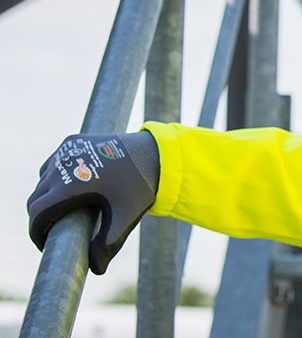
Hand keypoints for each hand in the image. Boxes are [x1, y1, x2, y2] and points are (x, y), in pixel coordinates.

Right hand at [28, 131, 159, 274]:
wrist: (156, 152)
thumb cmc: (141, 185)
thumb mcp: (126, 217)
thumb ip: (108, 245)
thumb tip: (96, 270)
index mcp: (71, 184)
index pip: (37, 212)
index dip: (36, 232)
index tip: (44, 244)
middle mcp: (63, 164)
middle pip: (36, 197)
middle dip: (41, 216)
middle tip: (54, 231)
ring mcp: (67, 150)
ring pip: (43, 179)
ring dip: (47, 195)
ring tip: (61, 211)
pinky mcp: (73, 141)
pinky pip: (54, 163)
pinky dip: (55, 176)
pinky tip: (68, 188)